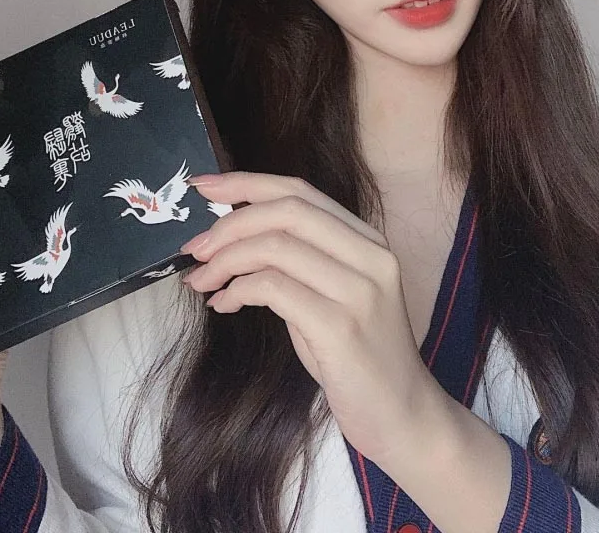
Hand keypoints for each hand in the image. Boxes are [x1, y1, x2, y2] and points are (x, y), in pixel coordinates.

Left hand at [180, 170, 434, 466]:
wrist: (403, 415)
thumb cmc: (358, 356)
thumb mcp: (331, 295)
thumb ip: (296, 261)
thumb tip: (231, 237)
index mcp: (367, 241)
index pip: (300, 192)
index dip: (246, 183)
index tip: (203, 188)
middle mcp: (370, 256)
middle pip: (286, 210)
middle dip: (229, 223)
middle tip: (195, 249)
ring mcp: (359, 290)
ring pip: (275, 246)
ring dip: (224, 260)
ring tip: (201, 281)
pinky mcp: (341, 326)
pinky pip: (273, 288)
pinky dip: (236, 290)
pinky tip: (223, 304)